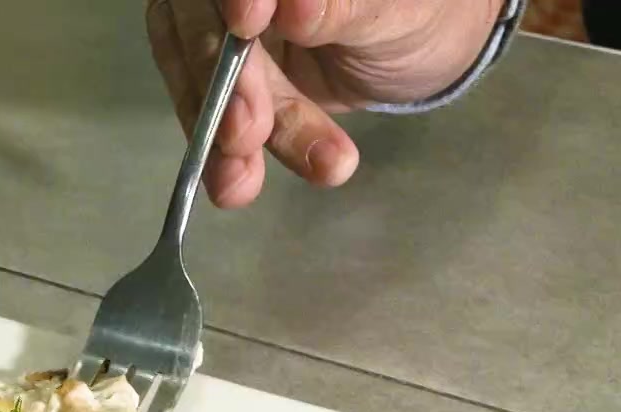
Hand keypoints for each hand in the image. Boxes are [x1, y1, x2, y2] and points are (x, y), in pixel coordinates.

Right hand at [146, 0, 504, 207]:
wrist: (424, 55)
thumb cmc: (421, 13)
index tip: (248, 22)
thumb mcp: (396, 11)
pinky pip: (211, 118)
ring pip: (197, 76)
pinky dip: (222, 156)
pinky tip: (236, 184)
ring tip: (242, 182)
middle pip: (198, 20)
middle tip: (245, 131)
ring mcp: (222, 28)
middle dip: (222, 81)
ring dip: (219, 135)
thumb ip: (344, 6)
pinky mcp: (227, 82)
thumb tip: (294, 7)